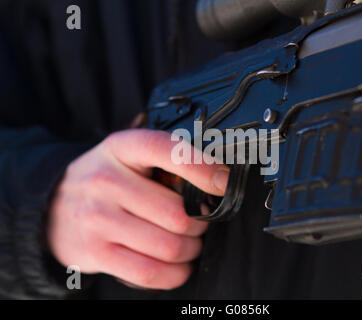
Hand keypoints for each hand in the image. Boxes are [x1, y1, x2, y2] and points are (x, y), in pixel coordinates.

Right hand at [47, 129, 228, 289]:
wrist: (50, 205)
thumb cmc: (103, 180)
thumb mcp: (126, 156)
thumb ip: (165, 161)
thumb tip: (216, 178)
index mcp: (121, 148)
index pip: (166, 149)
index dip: (202, 167)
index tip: (224, 182)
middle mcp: (106, 181)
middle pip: (178, 214)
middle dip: (201, 225)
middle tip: (200, 223)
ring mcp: (98, 219)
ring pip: (170, 246)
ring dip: (191, 250)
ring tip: (188, 244)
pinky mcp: (95, 252)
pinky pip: (150, 272)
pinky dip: (175, 274)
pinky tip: (177, 265)